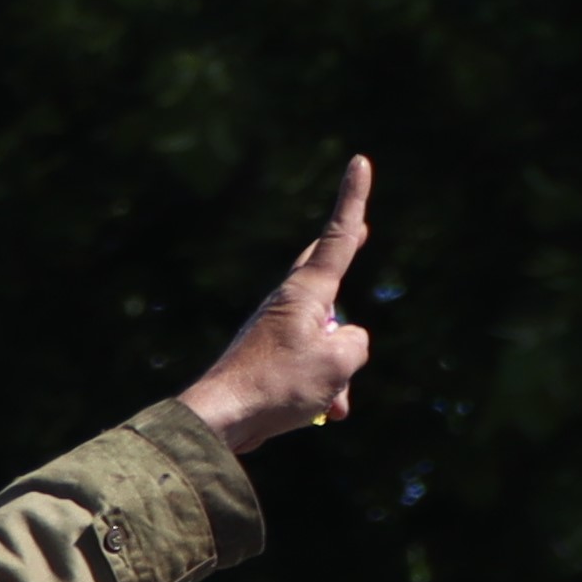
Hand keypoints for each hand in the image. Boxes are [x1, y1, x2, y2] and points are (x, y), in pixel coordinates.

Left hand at [171, 158, 376, 456]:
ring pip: (324, 339)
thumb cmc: (278, 385)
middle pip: (323, 271)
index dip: (353, 200)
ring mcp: (275, 330)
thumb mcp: (340, 363)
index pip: (337, 237)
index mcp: (306, 292)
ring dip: (338, 371)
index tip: (359, 162)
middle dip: (344, 257)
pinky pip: (309, 366)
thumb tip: (346, 342)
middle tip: (360, 228)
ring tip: (329, 403)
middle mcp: (288, 303)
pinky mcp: (266, 358)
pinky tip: (319, 413)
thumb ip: (356, 343)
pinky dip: (321, 387)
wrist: (222, 420)